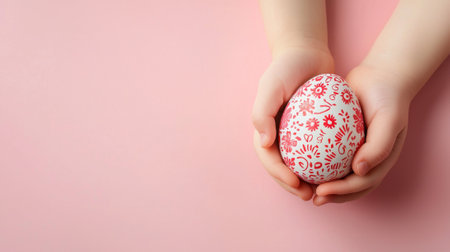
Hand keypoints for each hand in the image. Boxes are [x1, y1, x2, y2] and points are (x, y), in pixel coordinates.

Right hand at [252, 45, 333, 199]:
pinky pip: (315, 152)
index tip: (298, 184)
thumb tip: (265, 143)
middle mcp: (276, 135)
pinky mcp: (309, 131)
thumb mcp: (270, 86)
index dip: (280, 176)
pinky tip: (336, 172)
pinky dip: (322, 164)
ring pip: (298, 164)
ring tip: (323, 190)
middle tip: (311, 195)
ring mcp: (292, 134)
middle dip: (293, 186)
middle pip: (282, 167)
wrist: (306, 54)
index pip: (269, 159)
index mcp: (263, 129)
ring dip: (307, 180)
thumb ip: (262, 112)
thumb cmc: (286, 69)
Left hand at [313, 64, 410, 205]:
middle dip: (330, 195)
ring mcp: (355, 150)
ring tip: (302, 186)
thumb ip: (379, 147)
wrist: (380, 77)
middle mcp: (367, 159)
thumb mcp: (389, 120)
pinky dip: (317, 162)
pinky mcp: (342, 140)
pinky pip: (328, 155)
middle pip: (349, 186)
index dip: (341, 192)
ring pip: (338, 174)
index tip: (321, 190)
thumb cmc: (388, 98)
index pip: (360, 183)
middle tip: (310, 197)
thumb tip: (359, 171)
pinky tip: (299, 162)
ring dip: (322, 184)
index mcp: (380, 161)